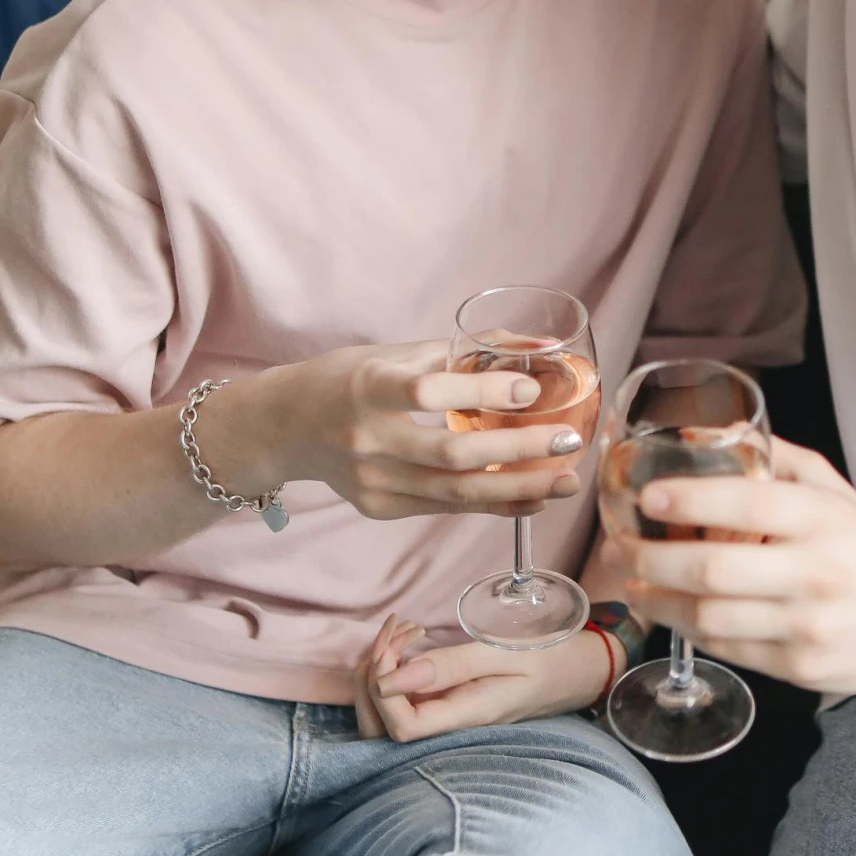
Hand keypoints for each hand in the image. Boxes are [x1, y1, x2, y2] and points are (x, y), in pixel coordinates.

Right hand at [210, 342, 589, 521]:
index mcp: (367, 388)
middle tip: (569, 442)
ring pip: (456, 494)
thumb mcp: (396, 353)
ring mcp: (372, 481)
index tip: (532, 389)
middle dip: (519, 452)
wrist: (286, 426)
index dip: (483, 391)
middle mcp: (366, 440)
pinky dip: (494, 505)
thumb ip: (460, 352)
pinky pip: (446, 509)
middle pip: (452, 456)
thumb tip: (536, 346)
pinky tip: (533, 498)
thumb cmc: (348, 378)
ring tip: (566, 481)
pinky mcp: (381, 507)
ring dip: (519, 489)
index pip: (428, 393)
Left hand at [353, 615, 616, 740]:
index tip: (395, 644)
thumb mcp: (503, 653)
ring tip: (403, 631)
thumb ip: (451, 666)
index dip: (384, 689)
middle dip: (371, 678)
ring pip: (383, 717)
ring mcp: (445, 718)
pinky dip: (392, 668)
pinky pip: (402, 699)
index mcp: (467, 717)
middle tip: (396, 631)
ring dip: (379, 671)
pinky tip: (410, 639)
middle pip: (380, 730)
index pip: (401, 728)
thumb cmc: (549, 659)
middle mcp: (450, 726)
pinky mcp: (443, 705)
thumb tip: (391, 680)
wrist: (578, 672)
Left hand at [619, 439, 855, 696]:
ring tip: (634, 582)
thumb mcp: (834, 492)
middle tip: (619, 547)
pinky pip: (728, 649)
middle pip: (713, 570)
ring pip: (710, 617)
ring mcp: (808, 626)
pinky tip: (672, 611)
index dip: (689, 499)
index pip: (747, 504)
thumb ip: (776, 461)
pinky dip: (691, 630)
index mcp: (823, 519)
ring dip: (658, 600)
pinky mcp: (801, 668)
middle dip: (651, 558)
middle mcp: (817, 573)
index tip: (647, 495)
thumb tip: (709, 433)